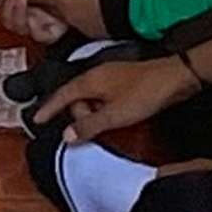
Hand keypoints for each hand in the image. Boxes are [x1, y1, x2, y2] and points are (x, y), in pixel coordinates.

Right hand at [0, 0, 107, 40]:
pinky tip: (35, 10)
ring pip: (21, 28)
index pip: (7, 3)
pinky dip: (33, 23)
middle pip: (10, 19)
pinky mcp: (57, 30)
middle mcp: (36, 7)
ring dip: (16, 14)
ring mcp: (46, 20)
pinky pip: (39, 35)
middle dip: (6, 8)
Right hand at [36, 55, 199, 138]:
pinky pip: (103, 96)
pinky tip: (113, 119)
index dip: (48, 108)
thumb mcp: (114, 115)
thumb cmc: (145, 93)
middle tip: (86, 132)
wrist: (175, 78)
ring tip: (104, 127)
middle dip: (76, 115)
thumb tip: (67, 136)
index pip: (61, 95)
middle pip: (75, 97)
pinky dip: (102, 109)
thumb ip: (88, 125)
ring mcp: (110, 76)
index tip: (37, 119)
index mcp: (89, 80)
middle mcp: (96, 75)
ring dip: (92, 113)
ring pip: (90, 97)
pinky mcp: (123, 81)